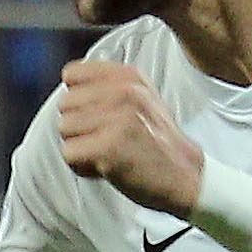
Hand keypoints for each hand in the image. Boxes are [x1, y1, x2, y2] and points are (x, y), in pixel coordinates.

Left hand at [58, 60, 203, 214]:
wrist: (186, 177)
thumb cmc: (158, 143)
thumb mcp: (142, 99)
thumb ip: (108, 88)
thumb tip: (70, 89)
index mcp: (129, 77)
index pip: (72, 74)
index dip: (78, 99)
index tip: (97, 116)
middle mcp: (124, 92)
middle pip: (65, 104)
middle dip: (80, 127)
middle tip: (108, 140)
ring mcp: (117, 119)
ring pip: (64, 129)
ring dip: (81, 147)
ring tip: (109, 154)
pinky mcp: (109, 148)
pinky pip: (69, 154)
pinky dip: (83, 167)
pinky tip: (107, 168)